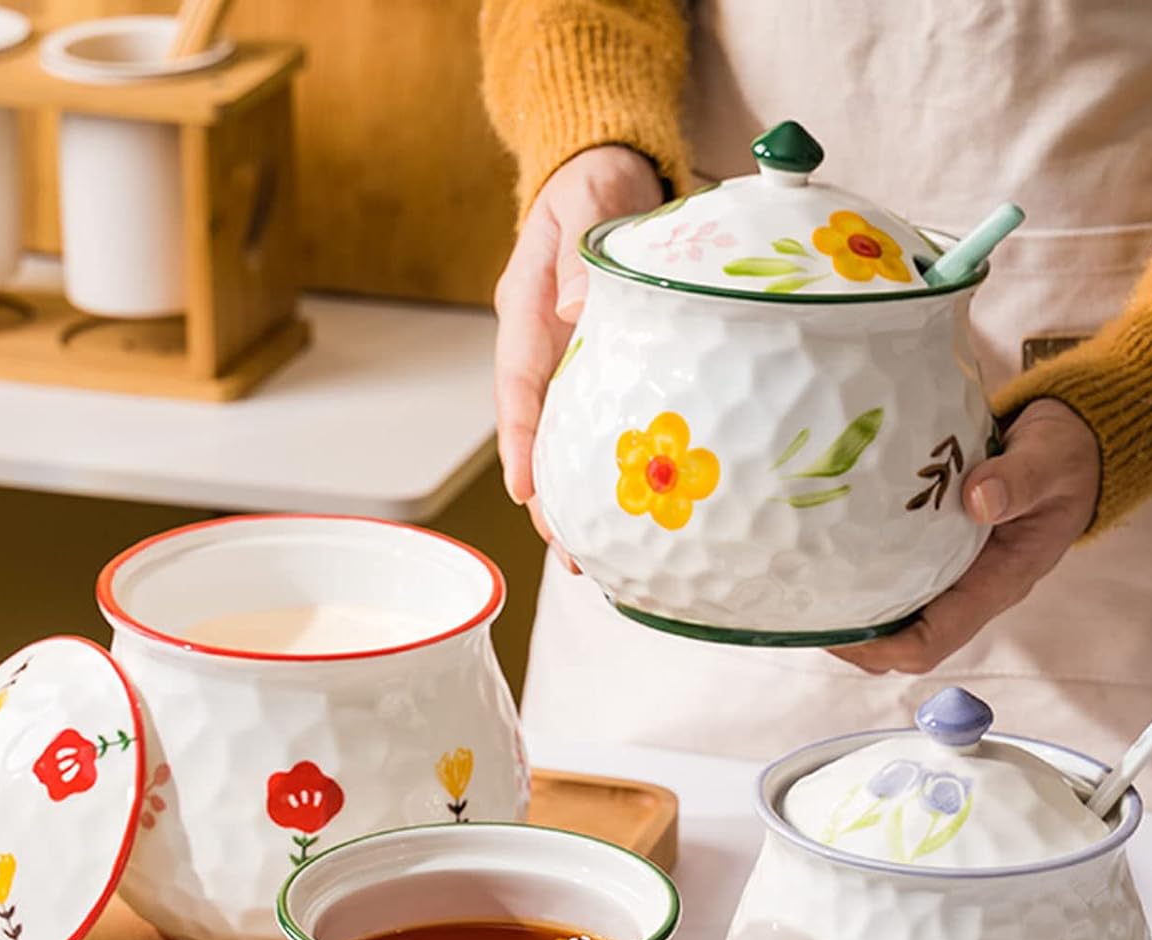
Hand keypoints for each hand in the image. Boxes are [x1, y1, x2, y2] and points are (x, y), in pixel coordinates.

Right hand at [493, 147, 664, 557]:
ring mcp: (574, 361)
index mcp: (528, 312)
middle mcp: (546, 347)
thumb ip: (581, 255)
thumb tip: (576, 310)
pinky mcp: (608, 367)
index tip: (527, 492)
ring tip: (598, 558)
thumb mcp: (589, 202)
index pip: (518, 386)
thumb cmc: (596, 181)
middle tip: (571, 553)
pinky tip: (634, 512)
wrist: (612, 169)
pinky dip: (613, 469)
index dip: (522, 443)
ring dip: (580, 499)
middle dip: (550, 498)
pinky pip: (605, 424)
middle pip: (541, 434)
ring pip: (570, 440)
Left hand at [830, 399, 1100, 673]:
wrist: (1072, 447)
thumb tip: (975, 499)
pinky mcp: (937, 550)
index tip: (839, 631)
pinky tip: (828, 545)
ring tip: (805, 583)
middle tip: (804, 607)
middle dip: (852, 637)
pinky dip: (861, 569)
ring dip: (852, 608)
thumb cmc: (1066, 459)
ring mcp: (952, 573)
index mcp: (997, 584)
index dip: (882, 648)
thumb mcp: (1052, 462)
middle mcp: (969, 590)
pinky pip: (894, 574)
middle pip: (900, 641)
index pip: (932, 642)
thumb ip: (1020, 479)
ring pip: (893, 613)